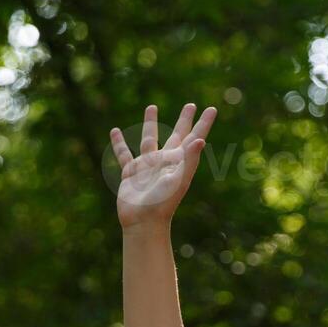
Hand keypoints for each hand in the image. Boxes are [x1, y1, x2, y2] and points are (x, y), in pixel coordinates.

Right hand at [110, 102, 215, 229]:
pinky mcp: (131, 172)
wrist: (143, 222)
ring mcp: (147, 165)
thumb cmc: (163, 203)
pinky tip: (115, 131)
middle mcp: (164, 161)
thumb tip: (201, 139)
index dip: (203, 124)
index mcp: (179, 162)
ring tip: (151, 107)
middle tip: (191, 105)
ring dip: (150, 123)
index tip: (212, 109)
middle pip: (176, 134)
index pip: (194, 137)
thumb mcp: (178, 180)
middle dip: (184, 120)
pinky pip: (124, 153)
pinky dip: (119, 143)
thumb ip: (189, 159)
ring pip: (149, 138)